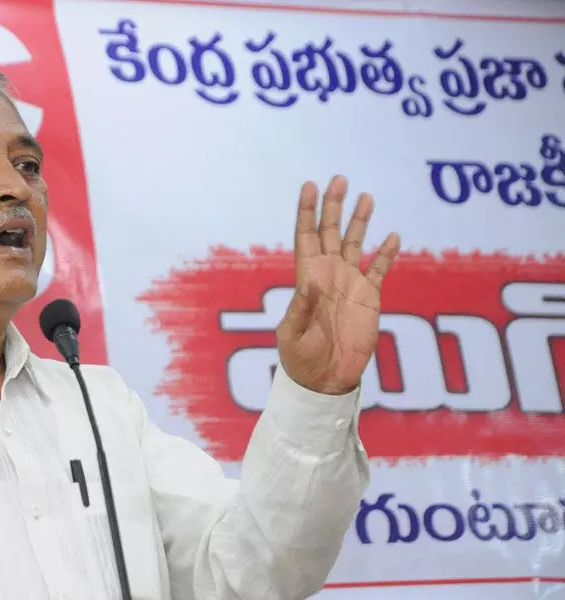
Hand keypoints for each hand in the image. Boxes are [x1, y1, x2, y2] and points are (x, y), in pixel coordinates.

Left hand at [276, 175, 400, 394]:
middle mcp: (328, 274)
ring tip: (366, 196)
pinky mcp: (369, 297)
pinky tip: (394, 236)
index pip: (305, 236)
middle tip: (339, 178)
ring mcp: (349, 283)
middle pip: (331, 231)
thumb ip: (300, 307)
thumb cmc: (301, 359)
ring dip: (360, 220)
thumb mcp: (292, 334)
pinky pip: (380, 269)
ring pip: (355, 243)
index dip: (306, 211)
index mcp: (306, 278)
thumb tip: (311, 282)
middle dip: (334, 205)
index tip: (309, 185)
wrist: (326, 379)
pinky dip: (387, 253)